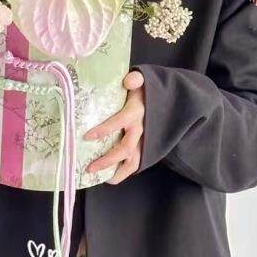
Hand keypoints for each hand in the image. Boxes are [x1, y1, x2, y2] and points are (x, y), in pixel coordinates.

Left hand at [84, 70, 144, 184]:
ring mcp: (146, 140)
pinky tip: (110, 177)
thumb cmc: (145, 91)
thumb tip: (129, 80)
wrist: (169, 100)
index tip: (87, 137)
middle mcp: (142, 129)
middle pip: (126, 148)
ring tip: (100, 178)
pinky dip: (125, 172)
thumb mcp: (142, 81)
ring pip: (134, 161)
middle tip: (89, 167)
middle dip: (107, 159)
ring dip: (117, 171)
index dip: (105, 129)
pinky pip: (137, 163)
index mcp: (137, 111)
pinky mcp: (147, 148)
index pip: (120, 122)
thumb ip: (135, 79)